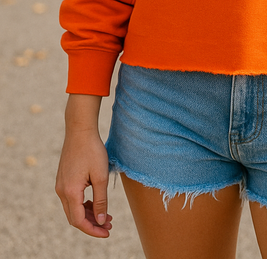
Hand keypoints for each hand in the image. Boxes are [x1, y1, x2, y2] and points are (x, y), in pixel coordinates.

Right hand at [55, 95, 111, 238]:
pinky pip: (72, 199)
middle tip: (110, 224)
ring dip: (89, 214)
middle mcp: (62, 191)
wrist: (80, 130)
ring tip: (107, 215)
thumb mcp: (100, 176)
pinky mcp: (63, 179)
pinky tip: (96, 203)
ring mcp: (61, 185)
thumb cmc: (92, 150)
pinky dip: (83, 205)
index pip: (79, 221)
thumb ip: (101, 201)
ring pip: (73, 209)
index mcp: (70, 192)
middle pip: (75, 217)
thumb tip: (101, 221)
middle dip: (92, 224)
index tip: (107, 232)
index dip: (93, 230)